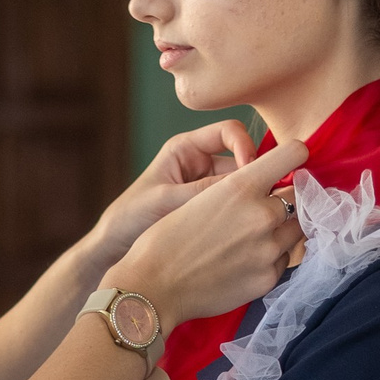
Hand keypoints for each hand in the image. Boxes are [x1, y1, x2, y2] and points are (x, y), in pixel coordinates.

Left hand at [88, 120, 259, 263]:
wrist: (115, 247)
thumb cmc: (131, 217)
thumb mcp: (167, 200)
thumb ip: (204, 191)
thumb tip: (246, 185)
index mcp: (186, 148)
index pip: (229, 132)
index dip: (245, 146)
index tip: (250, 169)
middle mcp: (201, 164)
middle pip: (243, 160)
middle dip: (254, 177)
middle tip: (264, 197)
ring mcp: (208, 188)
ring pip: (243, 186)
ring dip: (250, 198)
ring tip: (255, 216)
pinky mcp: (211, 211)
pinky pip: (236, 206)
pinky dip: (244, 214)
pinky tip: (247, 228)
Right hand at [111, 139, 307, 331]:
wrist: (153, 287)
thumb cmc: (165, 240)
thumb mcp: (200, 198)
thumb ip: (239, 188)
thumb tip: (270, 184)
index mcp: (242, 185)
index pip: (295, 153)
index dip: (295, 156)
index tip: (292, 164)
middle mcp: (262, 214)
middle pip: (299, 196)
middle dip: (285, 199)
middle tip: (264, 209)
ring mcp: (269, 249)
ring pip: (297, 229)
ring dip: (283, 229)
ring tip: (253, 238)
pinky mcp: (268, 278)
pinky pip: (284, 260)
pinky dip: (272, 258)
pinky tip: (245, 261)